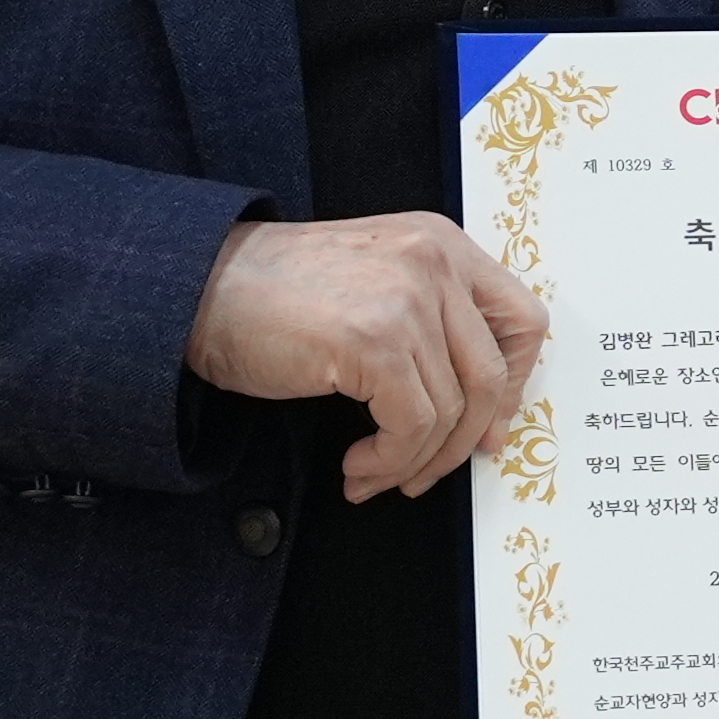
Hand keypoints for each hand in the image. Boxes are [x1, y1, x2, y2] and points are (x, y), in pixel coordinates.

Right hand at [188, 211, 545, 500]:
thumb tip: (483, 409)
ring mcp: (407, 298)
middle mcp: (435, 261)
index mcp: (442, 243)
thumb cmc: (272, 298)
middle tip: (425, 471)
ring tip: (375, 475)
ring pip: (453, 410)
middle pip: (493, 375)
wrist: (194, 289)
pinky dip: (390, 461)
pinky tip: (358, 469)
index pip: (523, 320)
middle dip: (462, 440)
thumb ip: (431, 321)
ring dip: (414, 461)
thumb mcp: (374, 286)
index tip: (485, 426)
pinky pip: (413, 425)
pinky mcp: (376, 340)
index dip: (514, 384)